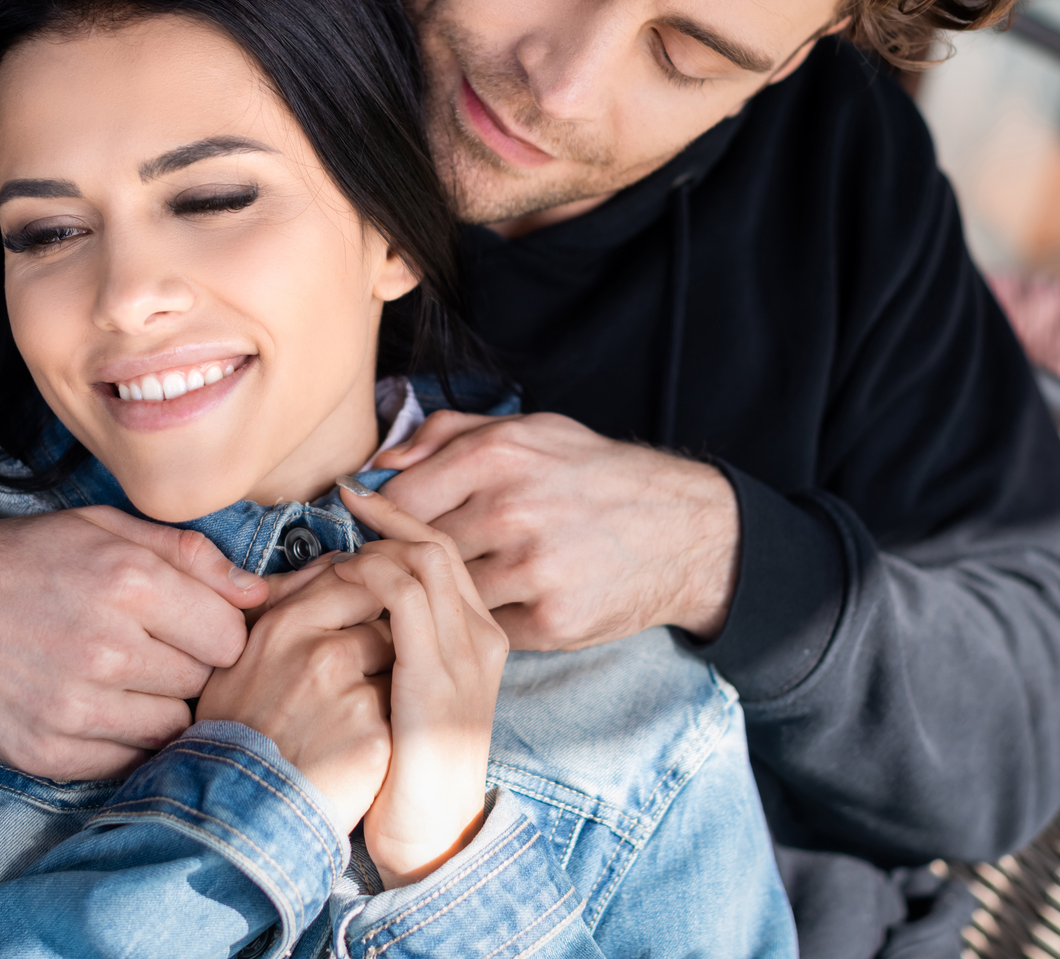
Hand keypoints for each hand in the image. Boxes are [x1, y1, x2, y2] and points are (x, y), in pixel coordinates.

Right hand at [0, 504, 266, 781]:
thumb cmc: (18, 559)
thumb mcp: (105, 527)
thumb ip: (189, 555)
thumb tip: (260, 592)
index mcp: (130, 583)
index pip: (230, 637)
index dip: (213, 630)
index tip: (185, 625)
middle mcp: (108, 649)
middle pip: (202, 684)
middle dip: (184, 666)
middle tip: (143, 648)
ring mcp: (75, 708)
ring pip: (170, 728)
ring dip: (154, 707)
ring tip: (116, 677)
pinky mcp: (46, 752)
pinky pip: (125, 762)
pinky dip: (119, 741)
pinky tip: (92, 707)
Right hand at [198, 563, 394, 833]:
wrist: (239, 814)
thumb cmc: (235, 734)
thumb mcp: (238, 660)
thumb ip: (281, 606)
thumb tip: (327, 564)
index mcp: (285, 626)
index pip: (352, 579)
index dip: (368, 594)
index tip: (367, 613)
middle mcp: (320, 652)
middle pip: (386, 616)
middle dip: (386, 636)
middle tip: (367, 666)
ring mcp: (351, 694)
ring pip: (401, 660)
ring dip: (395, 675)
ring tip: (362, 707)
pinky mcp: (375, 736)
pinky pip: (404, 707)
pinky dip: (395, 718)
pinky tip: (369, 737)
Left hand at [333, 480, 507, 887]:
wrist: (429, 835)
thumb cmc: (404, 766)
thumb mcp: (406, 691)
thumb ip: (395, 641)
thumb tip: (350, 590)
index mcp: (478, 636)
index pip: (444, 553)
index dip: (401, 518)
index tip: (356, 497)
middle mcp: (482, 635)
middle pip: (437, 544)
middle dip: (387, 517)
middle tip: (343, 503)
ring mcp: (465, 652)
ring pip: (422, 559)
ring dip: (371, 546)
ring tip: (332, 554)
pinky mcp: (438, 673)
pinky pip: (404, 596)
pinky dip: (366, 576)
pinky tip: (335, 583)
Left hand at [378, 411, 740, 649]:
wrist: (684, 531)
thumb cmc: (595, 476)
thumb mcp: (532, 430)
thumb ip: (450, 434)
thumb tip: (382, 463)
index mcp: (499, 455)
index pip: (399, 495)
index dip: (380, 516)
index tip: (375, 528)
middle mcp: (511, 509)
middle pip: (415, 548)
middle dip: (401, 561)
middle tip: (395, 569)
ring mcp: (531, 569)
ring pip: (444, 592)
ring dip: (436, 597)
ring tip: (434, 593)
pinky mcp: (551, 620)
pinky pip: (484, 628)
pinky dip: (480, 622)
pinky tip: (488, 610)